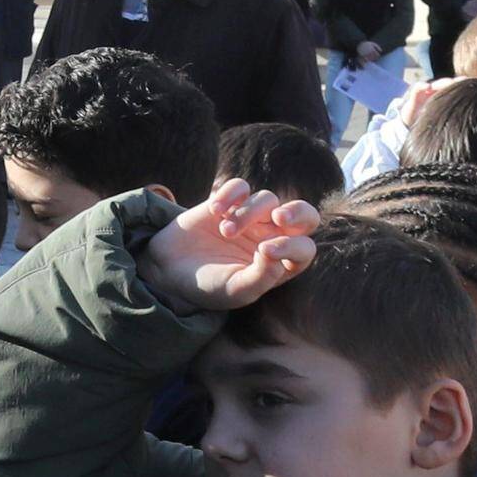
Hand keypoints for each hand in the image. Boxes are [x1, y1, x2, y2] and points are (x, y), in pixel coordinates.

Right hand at [142, 177, 317, 311]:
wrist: (171, 271)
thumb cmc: (210, 286)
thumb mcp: (237, 290)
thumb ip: (262, 277)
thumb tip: (276, 251)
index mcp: (282, 263)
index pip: (303, 248)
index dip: (291, 246)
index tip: (264, 251)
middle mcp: (273, 237)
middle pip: (304, 215)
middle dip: (297, 212)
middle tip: (279, 218)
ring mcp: (252, 218)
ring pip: (268, 199)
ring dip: (249, 213)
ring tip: (226, 231)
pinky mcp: (229, 202)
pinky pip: (240, 187)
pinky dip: (230, 194)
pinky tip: (215, 211)